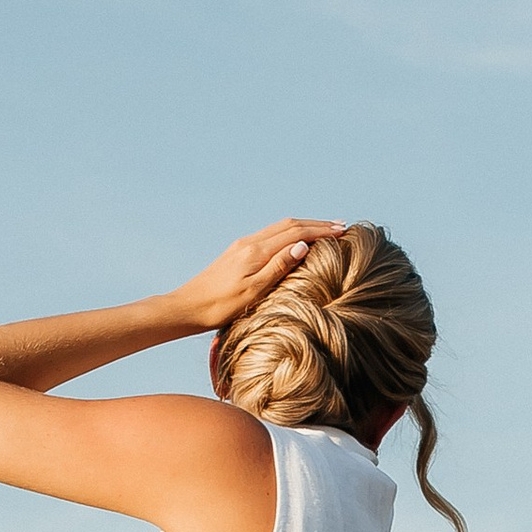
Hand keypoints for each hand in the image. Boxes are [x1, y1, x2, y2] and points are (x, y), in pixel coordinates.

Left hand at [170, 220, 344, 337]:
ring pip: (280, 228)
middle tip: (341, 226)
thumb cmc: (221, 306)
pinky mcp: (238, 252)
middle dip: (316, 224)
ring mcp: (243, 245)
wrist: (189, 307)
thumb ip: (279, 267)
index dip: (321, 230)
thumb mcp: (254, 291)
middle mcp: (250, 242)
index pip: (296, 233)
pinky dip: (290, 233)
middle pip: (290, 225)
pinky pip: (271, 235)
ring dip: (304, 226)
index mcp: (256, 251)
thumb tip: (304, 245)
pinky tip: (297, 239)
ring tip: (325, 229)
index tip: (343, 230)